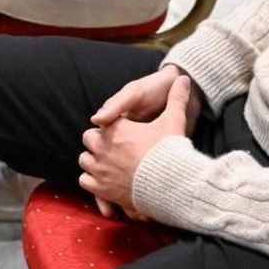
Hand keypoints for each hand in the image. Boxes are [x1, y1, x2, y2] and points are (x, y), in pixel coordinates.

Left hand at [78, 75, 196, 218]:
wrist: (171, 185)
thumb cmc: (171, 152)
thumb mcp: (174, 121)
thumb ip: (176, 99)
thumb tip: (183, 78)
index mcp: (115, 129)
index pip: (103, 121)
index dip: (113, 126)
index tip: (122, 132)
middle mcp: (102, 147)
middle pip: (89, 139)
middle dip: (99, 141)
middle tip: (114, 147)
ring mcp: (99, 169)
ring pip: (85, 160)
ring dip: (93, 160)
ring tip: (107, 163)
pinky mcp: (102, 189)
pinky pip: (85, 182)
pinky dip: (92, 181)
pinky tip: (103, 180)